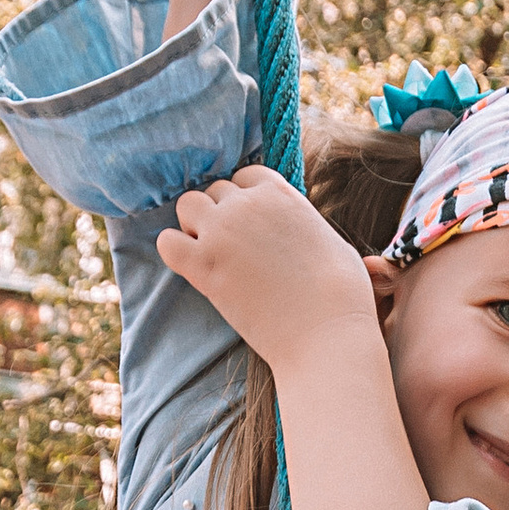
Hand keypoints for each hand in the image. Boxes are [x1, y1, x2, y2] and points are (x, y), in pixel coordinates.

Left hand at [156, 168, 381, 375]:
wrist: (326, 332)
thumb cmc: (342, 295)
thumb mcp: (331, 240)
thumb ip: (303, 224)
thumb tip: (299, 230)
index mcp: (280, 193)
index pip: (244, 176)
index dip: (244, 200)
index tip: (251, 226)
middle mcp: (247, 204)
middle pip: (214, 191)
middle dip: (220, 214)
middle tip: (233, 248)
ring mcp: (222, 232)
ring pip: (187, 206)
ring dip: (194, 226)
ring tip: (212, 255)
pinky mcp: (203, 266)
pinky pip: (167, 243)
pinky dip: (174, 251)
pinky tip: (192, 268)